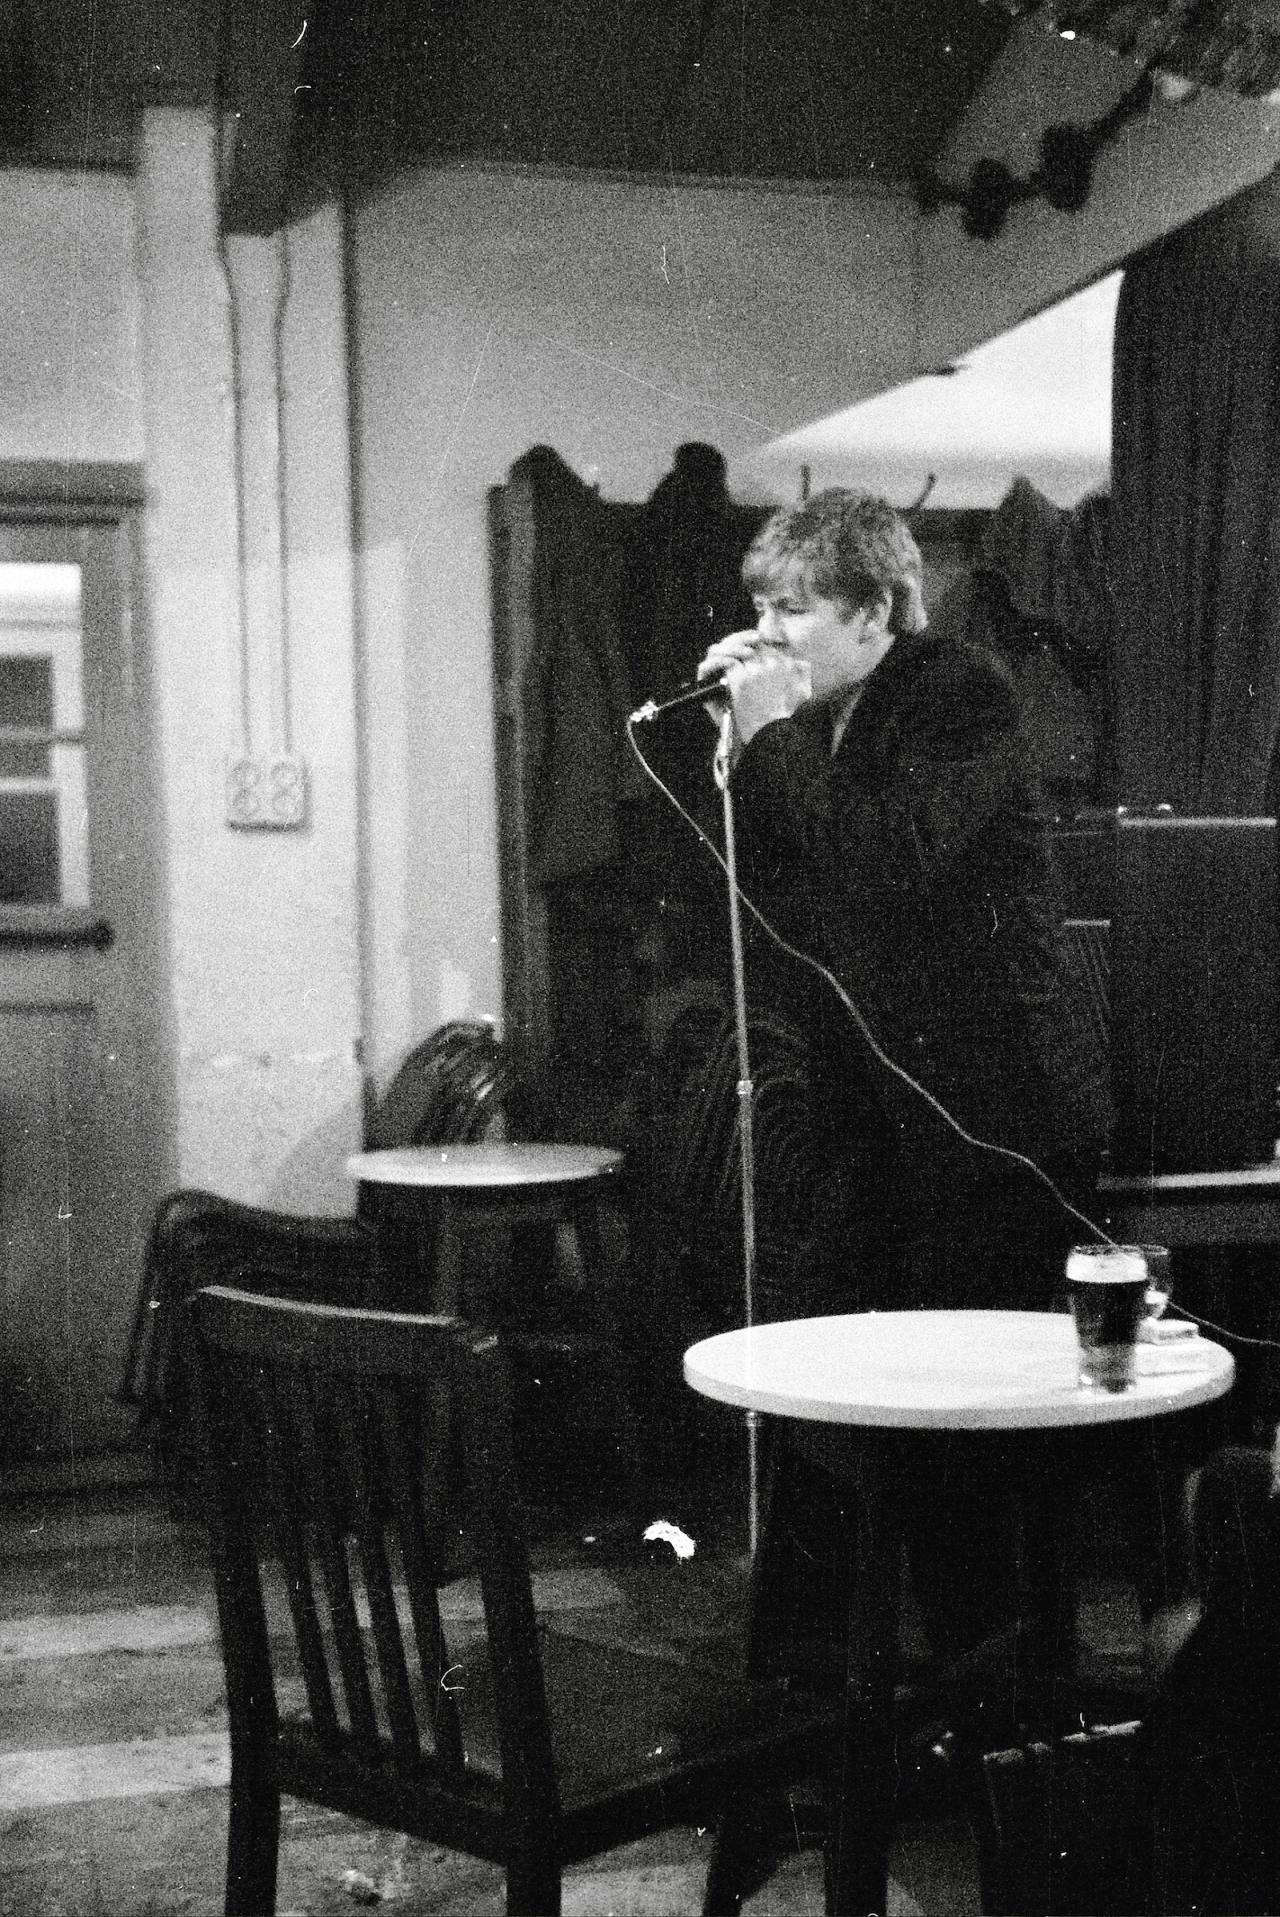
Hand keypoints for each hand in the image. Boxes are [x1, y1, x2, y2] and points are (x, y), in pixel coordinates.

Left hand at [697, 632, 811, 744]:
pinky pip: (728, 662)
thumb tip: (800, 661)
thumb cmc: (783, 718)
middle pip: (752, 644)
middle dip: (739, 644)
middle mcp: (773, 664)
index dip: (755, 646)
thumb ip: (802, 674)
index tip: (746, 651)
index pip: (768, 646)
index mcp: (787, 665)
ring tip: (722, 656)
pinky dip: (720, 663)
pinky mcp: (741, 679)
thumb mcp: (801, 694)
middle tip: (730, 650)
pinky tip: (716, 667)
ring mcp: (756, 670)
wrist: (772, 733)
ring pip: (738, 650)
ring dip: (728, 651)